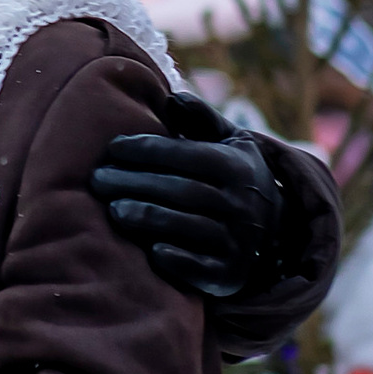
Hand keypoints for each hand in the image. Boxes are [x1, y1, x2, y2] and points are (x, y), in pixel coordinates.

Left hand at [92, 93, 281, 303]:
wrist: (275, 235)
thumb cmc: (236, 178)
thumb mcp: (231, 143)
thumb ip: (202, 119)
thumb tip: (173, 98)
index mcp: (238, 168)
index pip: (188, 155)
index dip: (148, 150)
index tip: (113, 148)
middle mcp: (241, 204)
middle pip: (181, 191)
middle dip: (135, 183)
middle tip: (98, 180)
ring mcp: (237, 242)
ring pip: (185, 226)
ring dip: (146, 218)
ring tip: (113, 209)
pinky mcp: (228, 275)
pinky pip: (198, 268)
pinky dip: (173, 258)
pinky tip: (146, 249)